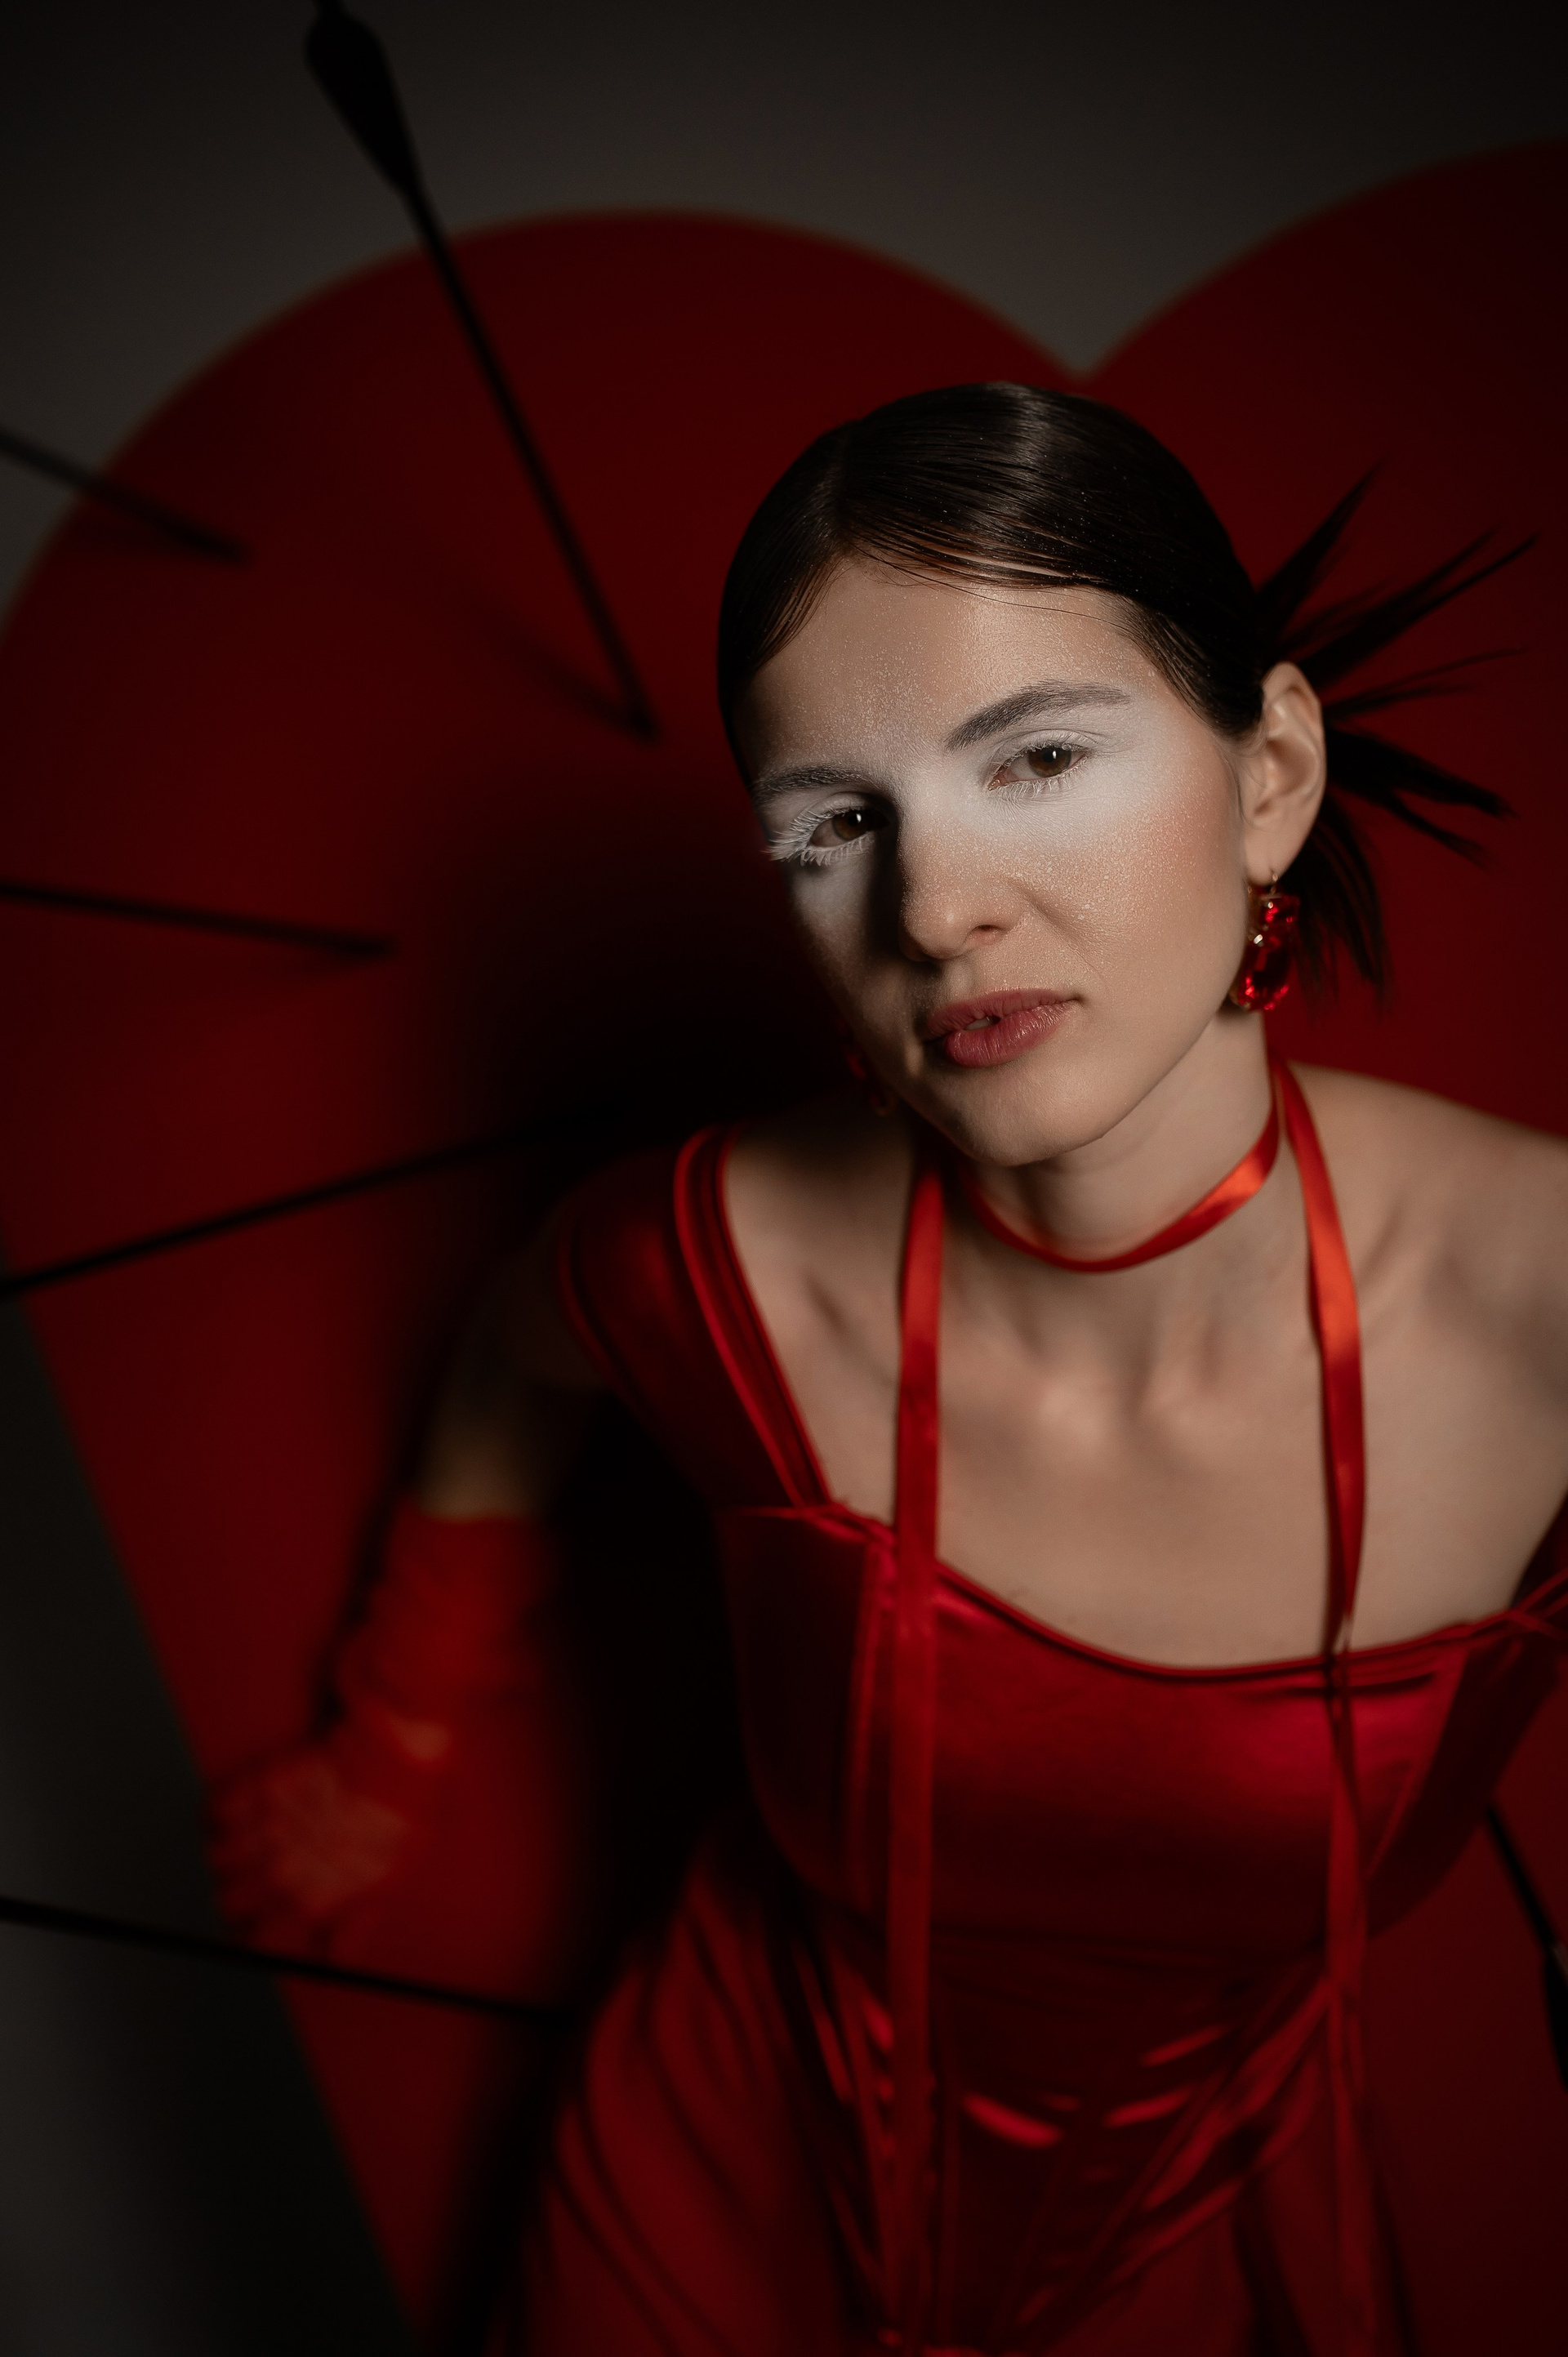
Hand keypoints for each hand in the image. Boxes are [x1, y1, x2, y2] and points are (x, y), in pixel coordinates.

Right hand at [208, 1704, 448, 1946]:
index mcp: (312, 1900)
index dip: (254, 1933)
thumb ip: (355, 1924)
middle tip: (253, 1879)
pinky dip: (218, 1812)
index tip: (258, 1923)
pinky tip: (238, 1809)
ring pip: (216, 1859)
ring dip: (227, 1853)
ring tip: (246, 1842)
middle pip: (228, 1901)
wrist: (394, 1751)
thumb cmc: (403, 1814)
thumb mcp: (392, 1879)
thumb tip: (332, 1957)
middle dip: (235, 1894)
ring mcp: (266, 1828)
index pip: (257, 1939)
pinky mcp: (258, 1786)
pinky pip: (213, 1811)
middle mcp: (280, 1870)